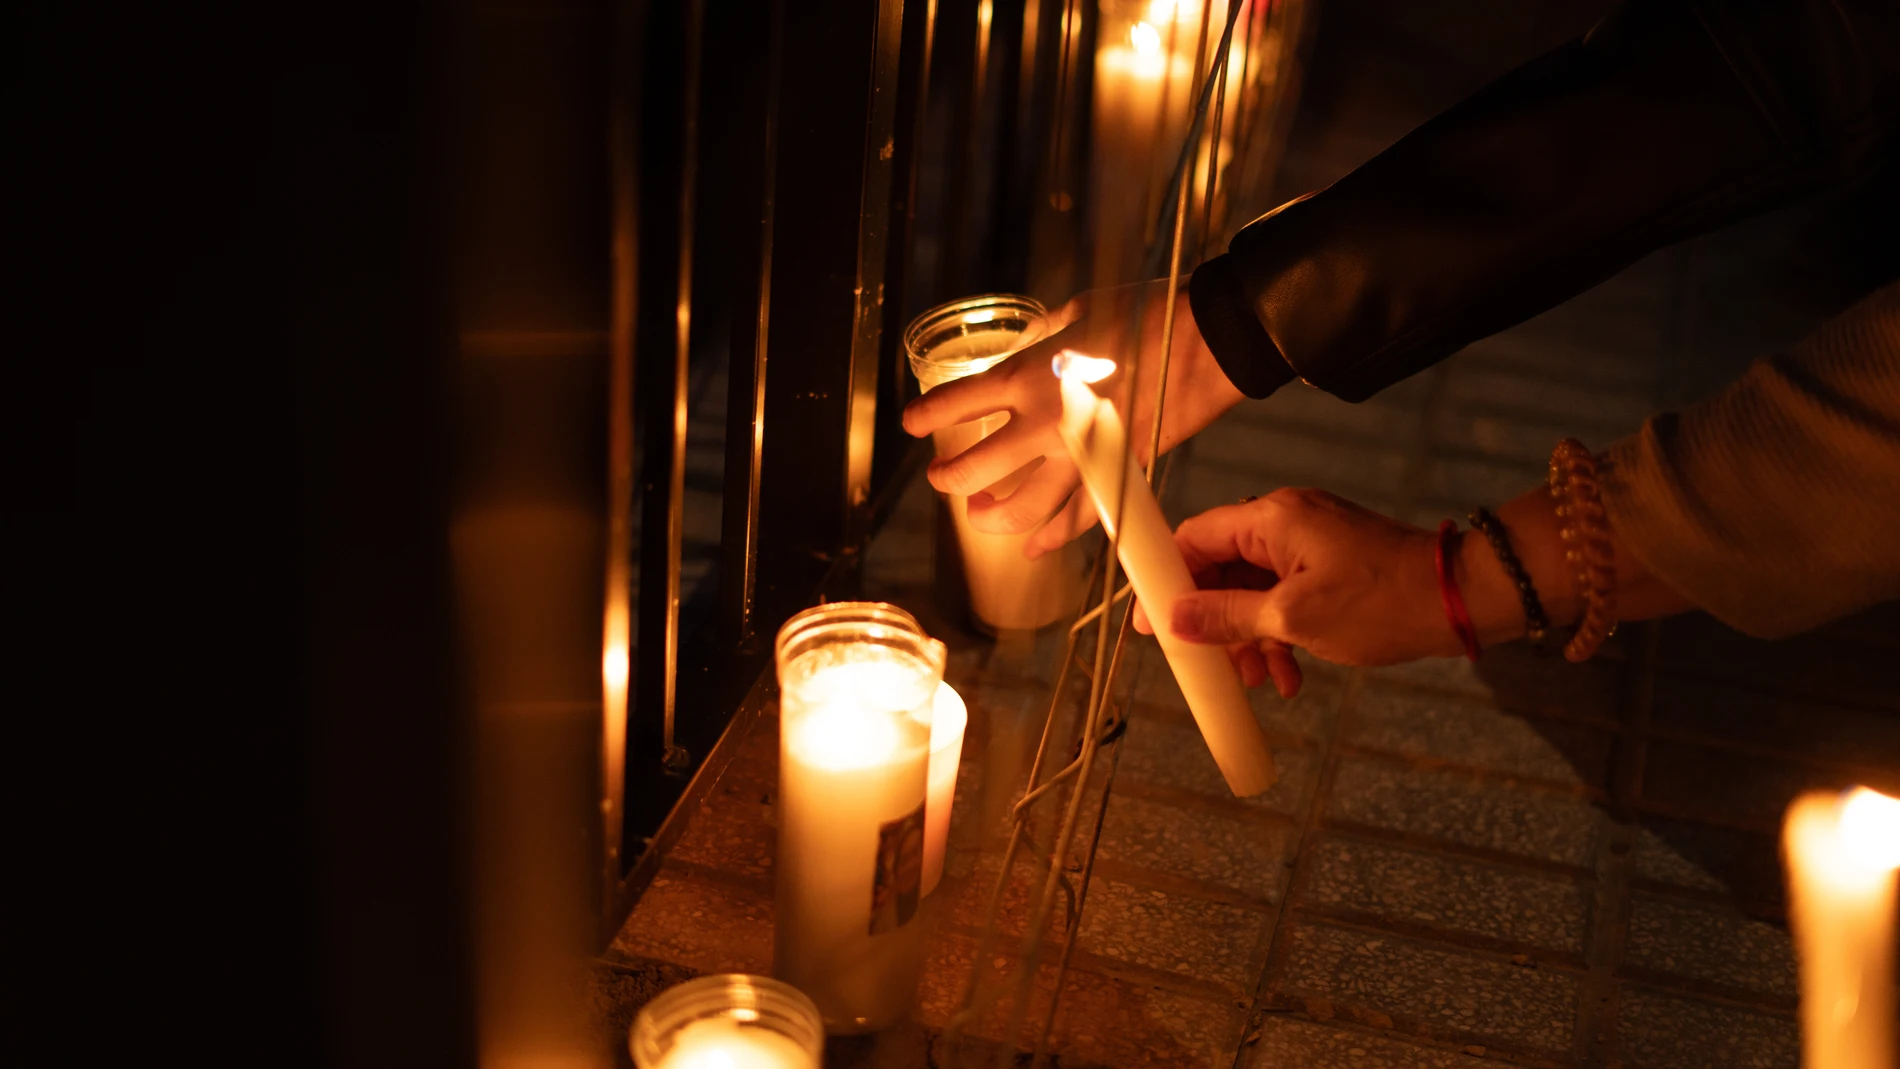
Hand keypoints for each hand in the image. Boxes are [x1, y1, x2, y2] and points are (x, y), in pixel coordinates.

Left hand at [901, 279, 1243, 557]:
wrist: (1209, 340)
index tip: (912, 424)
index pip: (954, 406)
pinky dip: (1050, 539)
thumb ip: (1040, 338)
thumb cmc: (1145, 314)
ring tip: (979, 514)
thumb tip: (1024, 348)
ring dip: (991, 518)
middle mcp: (1043, 424)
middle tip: (942, 478)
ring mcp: (1080, 458)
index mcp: (1027, 375)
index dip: (925, 418)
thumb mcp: (1078, 311)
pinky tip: (1033, 547)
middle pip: (973, 472)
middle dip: (949, 480)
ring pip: (1020, 510)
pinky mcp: (1117, 476)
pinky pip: (1075, 521)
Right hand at [1133, 490, 1461, 688]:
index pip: (1194, 538)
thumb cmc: (1382, 602)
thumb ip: (1228, 615)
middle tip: (1208, 664)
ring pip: (1254, 589)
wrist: (1459, 599)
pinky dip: (1281, 633)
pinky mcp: (1331, 563)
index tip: (1154, 624)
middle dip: (1213, 620)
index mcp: (1271, 519)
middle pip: (1221, 567)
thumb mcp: (1293, 618)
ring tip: (1259, 681)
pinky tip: (1291, 676)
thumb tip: (1175, 618)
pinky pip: (1286, 595)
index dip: (1168, 581)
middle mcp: (1286, 521)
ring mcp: (1311, 542)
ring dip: (1249, 637)